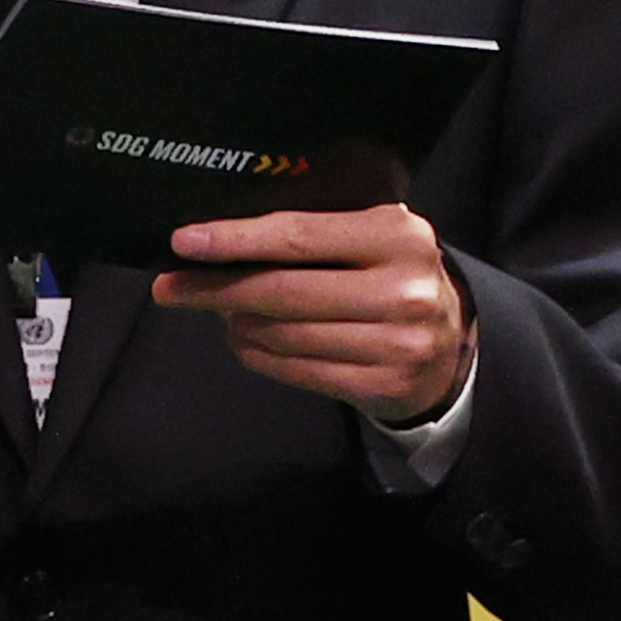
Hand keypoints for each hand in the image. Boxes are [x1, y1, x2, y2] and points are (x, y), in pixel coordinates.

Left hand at [153, 205, 473, 420]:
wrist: (449, 347)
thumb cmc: (393, 278)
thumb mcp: (373, 239)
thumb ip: (316, 233)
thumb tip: (222, 241)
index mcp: (397, 237)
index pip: (299, 236)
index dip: (235, 240)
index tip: (184, 242)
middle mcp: (403, 290)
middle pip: (283, 292)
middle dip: (217, 289)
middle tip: (172, 287)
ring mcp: (396, 344)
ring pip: (283, 335)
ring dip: (237, 324)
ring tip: (220, 313)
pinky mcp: (382, 386)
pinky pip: (296, 371)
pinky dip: (260, 355)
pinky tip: (247, 340)